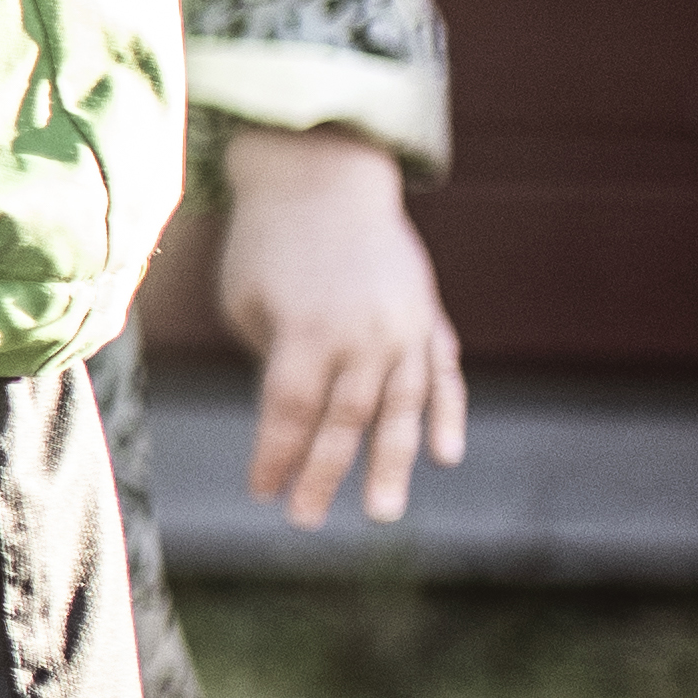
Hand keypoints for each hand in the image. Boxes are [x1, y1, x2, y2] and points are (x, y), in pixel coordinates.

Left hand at [216, 123, 467, 520]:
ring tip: (385, 513)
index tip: (260, 492)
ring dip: (393, 463)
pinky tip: (447, 454)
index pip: (292, 414)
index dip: (276, 457)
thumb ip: (273, 361)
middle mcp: (364, 336)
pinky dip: (448, 414)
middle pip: (345, 423)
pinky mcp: (427, 314)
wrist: (325, 175)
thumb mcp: (248, 301)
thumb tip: (290, 419)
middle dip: (325, 475)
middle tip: (307, 522)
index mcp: (308, 333)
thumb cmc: (268, 242)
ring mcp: (404, 326)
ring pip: (402, 409)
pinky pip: (442, 373)